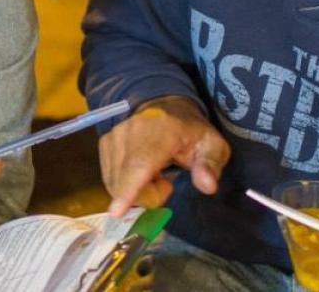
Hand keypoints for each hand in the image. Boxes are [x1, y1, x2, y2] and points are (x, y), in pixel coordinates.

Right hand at [99, 96, 230, 216]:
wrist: (166, 106)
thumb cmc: (190, 131)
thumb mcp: (212, 146)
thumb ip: (210, 165)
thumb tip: (208, 186)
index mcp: (161, 129)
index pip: (141, 163)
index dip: (129, 188)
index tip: (117, 212)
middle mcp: (131, 130)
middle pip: (126, 179)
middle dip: (146, 196)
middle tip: (166, 186)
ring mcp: (114, 136)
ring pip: (116, 181)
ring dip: (136, 190)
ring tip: (156, 176)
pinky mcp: (105, 144)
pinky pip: (111, 178)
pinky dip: (126, 184)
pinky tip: (142, 174)